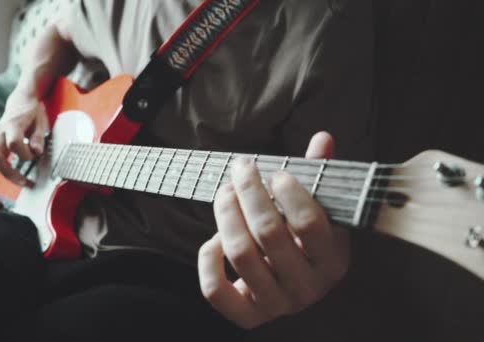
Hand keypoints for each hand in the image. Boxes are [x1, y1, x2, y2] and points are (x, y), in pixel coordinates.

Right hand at [0, 90, 48, 186]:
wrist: (22, 100)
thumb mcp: (41, 122)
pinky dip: (6, 168)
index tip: (36, 154)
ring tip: (22, 181)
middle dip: (8, 172)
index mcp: (13, 124)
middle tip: (24, 182)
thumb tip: (36, 152)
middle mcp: (0, 131)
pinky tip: (18, 174)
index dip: (25, 153)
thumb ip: (38, 138)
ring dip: (6, 172)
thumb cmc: (33, 111)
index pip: (14, 143)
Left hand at [198, 132, 349, 328]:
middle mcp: (307, 288)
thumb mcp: (319, 210)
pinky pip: (215, 290)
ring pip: (240, 254)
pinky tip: (213, 239)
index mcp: (332, 261)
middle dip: (250, 192)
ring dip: (226, 214)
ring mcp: (276, 305)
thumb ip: (318, 176)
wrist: (294, 286)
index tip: (276, 172)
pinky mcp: (247, 316)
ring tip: (225, 191)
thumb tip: (322, 138)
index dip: (289, 192)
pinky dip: (208, 259)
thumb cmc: (304, 240)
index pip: (309, 224)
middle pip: (269, 233)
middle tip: (242, 169)